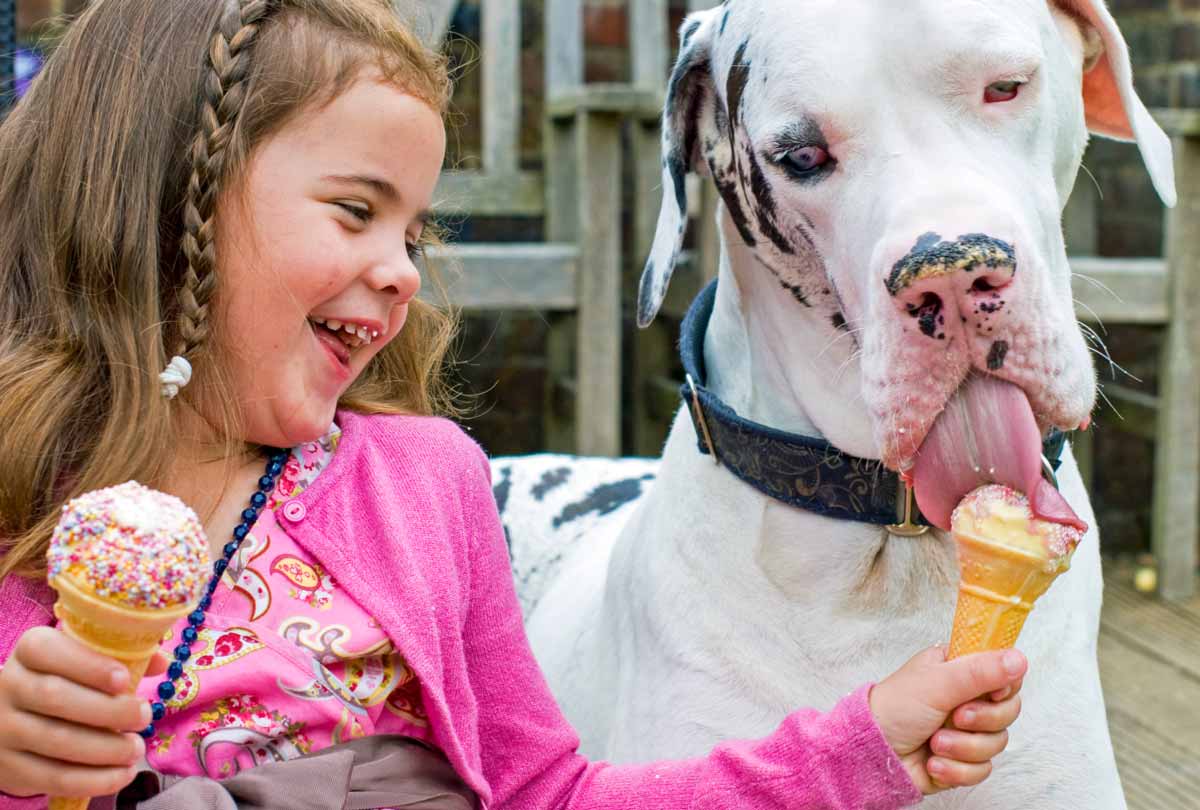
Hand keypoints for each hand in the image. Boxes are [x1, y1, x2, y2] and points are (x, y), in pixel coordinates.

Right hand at [0, 626, 162, 798]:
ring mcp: (3, 729)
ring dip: (106, 748)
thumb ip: (122, 656)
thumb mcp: (84, 661)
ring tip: (136, 748)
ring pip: (56, 740)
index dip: (87, 664)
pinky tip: (123, 773)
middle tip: (144, 716)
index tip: (123, 679)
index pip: (46, 649)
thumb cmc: (65, 682)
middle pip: (55, 697)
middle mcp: (9, 686)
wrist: (13, 721)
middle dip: (108, 710)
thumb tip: (160, 662)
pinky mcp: (9, 768)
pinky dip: (94, 779)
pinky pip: (54, 777)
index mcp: (30, 651)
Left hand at [869, 646, 1025, 794]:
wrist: (872, 752)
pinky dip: (957, 769)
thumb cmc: (894, 708)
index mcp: (959, 670)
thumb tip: (1019, 658)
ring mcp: (965, 730)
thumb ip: (980, 671)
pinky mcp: (962, 759)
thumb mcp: (937, 683)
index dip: (1004, 686)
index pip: (1004, 673)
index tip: (992, 692)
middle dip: (982, 720)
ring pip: (997, 743)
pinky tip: (934, 763)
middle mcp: (966, 698)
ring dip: (963, 747)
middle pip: (1008, 711)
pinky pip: (983, 769)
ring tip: (935, 742)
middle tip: (956, 717)